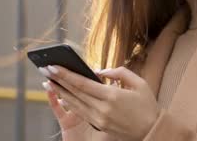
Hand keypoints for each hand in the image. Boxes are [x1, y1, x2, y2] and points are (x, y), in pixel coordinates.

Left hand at [40, 66, 159, 140]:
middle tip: (44, 70)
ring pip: (74, 104)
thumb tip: (99, 71)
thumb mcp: (139, 83)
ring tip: (48, 81)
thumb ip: (119, 72)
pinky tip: (61, 96)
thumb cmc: (147, 105)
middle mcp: (102, 108)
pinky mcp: (100, 125)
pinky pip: (81, 112)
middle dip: (58, 80)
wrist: (152, 131)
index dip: (65, 74)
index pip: (82, 83)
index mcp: (112, 96)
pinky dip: (69, 103)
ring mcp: (100, 119)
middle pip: (74, 93)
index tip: (53, 66)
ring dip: (60, 92)